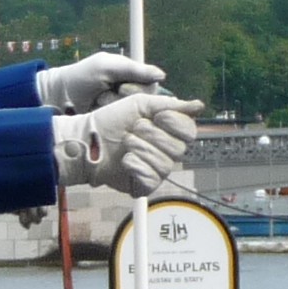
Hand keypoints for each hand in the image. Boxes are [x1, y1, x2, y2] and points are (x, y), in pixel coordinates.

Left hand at [35, 51, 166, 112]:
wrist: (57, 96)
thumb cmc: (81, 77)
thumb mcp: (107, 67)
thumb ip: (134, 70)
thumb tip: (162, 75)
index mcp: (131, 78)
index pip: (152, 86)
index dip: (138, 88)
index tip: (122, 87)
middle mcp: (130, 95)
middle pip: (144, 102)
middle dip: (123, 98)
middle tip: (105, 94)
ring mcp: (120, 110)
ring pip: (133, 114)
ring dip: (113, 106)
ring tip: (98, 101)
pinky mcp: (112, 124)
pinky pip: (121, 124)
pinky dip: (108, 118)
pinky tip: (97, 112)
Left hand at [53, 90, 201, 197]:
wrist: (88, 140)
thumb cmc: (111, 120)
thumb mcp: (140, 103)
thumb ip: (170, 104)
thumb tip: (199, 106)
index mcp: (168, 131)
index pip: (190, 131)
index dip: (176, 124)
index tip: (158, 117)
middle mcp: (166, 151)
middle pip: (179, 149)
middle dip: (153, 136)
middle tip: (133, 130)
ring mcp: (155, 170)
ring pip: (166, 165)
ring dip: (142, 150)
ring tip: (125, 144)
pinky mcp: (144, 185)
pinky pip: (152, 180)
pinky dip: (137, 167)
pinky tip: (125, 161)